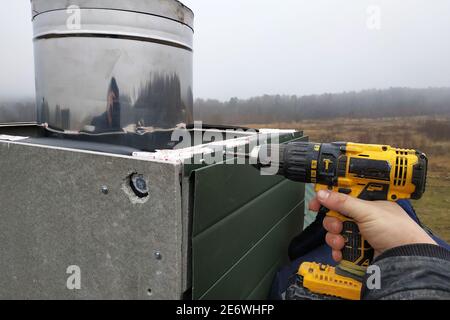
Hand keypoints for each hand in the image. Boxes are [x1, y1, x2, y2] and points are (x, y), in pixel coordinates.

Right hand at [309, 190, 436, 261]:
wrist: (405, 259)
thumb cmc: (396, 231)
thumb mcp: (367, 211)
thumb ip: (343, 202)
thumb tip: (322, 193)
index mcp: (367, 204)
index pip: (342, 197)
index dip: (328, 199)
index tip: (316, 203)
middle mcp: (363, 219)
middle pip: (336, 216)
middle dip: (332, 222)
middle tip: (338, 226)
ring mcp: (360, 235)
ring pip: (335, 233)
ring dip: (334, 238)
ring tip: (343, 242)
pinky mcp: (357, 250)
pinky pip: (339, 248)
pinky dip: (338, 251)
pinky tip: (342, 252)